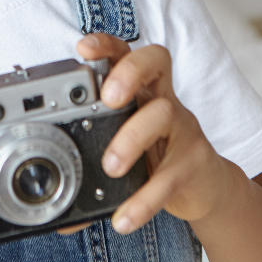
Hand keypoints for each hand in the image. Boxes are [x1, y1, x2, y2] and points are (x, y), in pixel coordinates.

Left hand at [75, 32, 240, 234]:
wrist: (206, 187)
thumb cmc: (156, 158)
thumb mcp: (124, 148)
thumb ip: (88, 169)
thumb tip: (55, 216)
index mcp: (140, 89)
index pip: (126, 52)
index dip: (106, 44)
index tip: (83, 49)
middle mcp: (162, 99)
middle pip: (154, 62)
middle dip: (129, 72)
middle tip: (108, 98)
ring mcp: (182, 128)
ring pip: (163, 114)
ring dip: (132, 138)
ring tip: (112, 166)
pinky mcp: (194, 162)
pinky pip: (169, 177)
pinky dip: (144, 199)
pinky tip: (124, 218)